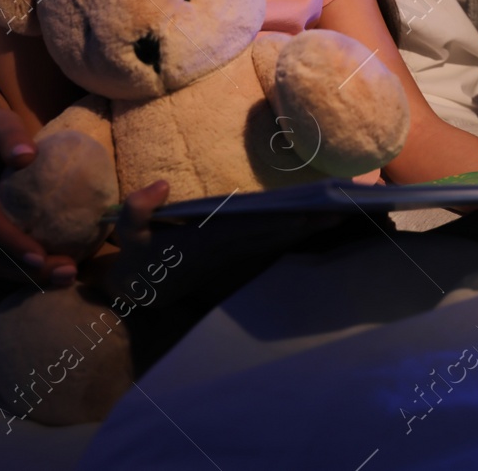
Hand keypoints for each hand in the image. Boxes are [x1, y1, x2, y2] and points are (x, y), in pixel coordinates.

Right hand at [0, 80, 77, 288]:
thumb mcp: (2, 121)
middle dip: (25, 270)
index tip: (42, 257)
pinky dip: (19, 269)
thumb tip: (26, 156)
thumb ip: (12, 135)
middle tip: (67, 274)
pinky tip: (50, 271)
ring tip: (65, 277)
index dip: (11, 243)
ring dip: (25, 276)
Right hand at [82, 180, 347, 308]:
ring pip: (283, 239)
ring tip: (346, 210)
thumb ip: (137, 209)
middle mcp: (232, 248)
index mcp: (212, 241)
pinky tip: (320, 222)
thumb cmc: (138, 259)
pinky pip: (276, 243)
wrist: (142, 294)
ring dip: (313, 227)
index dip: (287, 220)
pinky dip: (299, 232)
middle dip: (313, 221)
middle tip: (349, 206)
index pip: (257, 229)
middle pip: (280, 233)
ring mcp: (238, 254)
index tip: (316, 211)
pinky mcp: (240, 255)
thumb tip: (161, 185)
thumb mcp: (128, 234)